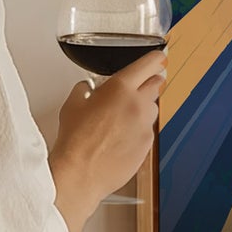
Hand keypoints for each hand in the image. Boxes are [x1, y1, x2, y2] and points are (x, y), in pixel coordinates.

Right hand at [49, 48, 167, 231]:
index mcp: (120, 88)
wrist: (80, 173)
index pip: (149, 64)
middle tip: (137, 87)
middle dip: (149, 82)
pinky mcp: (147, 145)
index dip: (156, 59)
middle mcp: (138, 105)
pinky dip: (139, 130)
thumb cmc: (75, 141)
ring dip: (143, 108)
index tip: (159, 58)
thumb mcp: (72, 105)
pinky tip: (121, 137)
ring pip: (152, 109)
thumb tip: (88, 88)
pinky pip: (148, 130)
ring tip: (122, 118)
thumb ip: (84, 90)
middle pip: (156, 84)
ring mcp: (145, 126)